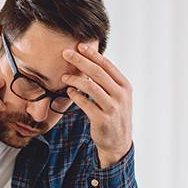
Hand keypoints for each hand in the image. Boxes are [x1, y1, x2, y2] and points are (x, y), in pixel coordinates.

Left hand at [62, 43, 132, 167]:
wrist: (118, 141)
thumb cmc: (114, 114)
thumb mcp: (117, 96)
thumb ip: (107, 81)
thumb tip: (90, 62)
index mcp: (125, 86)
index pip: (107, 65)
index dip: (92, 54)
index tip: (79, 45)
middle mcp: (121, 95)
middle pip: (97, 72)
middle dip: (80, 61)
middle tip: (65, 53)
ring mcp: (112, 107)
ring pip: (90, 86)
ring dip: (75, 79)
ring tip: (63, 76)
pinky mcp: (102, 119)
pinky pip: (85, 103)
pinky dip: (75, 95)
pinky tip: (68, 91)